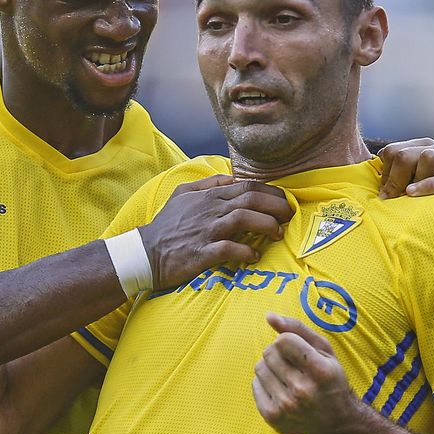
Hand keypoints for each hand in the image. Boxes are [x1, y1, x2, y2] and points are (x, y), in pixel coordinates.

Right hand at [138, 175, 293, 288]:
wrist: (144, 253)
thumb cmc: (167, 225)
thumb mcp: (183, 195)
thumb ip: (208, 184)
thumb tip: (232, 177)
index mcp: (208, 195)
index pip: (248, 186)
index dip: (272, 192)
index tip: (285, 201)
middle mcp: (210, 209)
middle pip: (251, 199)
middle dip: (276, 206)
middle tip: (289, 216)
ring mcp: (206, 230)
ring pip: (244, 219)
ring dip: (267, 226)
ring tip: (278, 234)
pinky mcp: (202, 252)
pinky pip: (229, 249)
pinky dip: (246, 252)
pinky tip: (255, 256)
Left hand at [253, 314, 360, 433]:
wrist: (337, 424)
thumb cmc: (331, 381)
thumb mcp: (325, 351)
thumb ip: (298, 329)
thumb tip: (269, 316)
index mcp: (320, 371)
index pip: (283, 340)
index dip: (288, 341)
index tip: (299, 351)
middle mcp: (303, 390)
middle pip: (269, 352)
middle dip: (279, 353)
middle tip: (294, 365)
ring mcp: (286, 405)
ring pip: (260, 367)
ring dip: (270, 367)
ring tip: (287, 376)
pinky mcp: (272, 416)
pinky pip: (255, 385)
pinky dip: (265, 382)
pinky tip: (281, 389)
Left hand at [377, 138, 433, 200]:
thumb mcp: (413, 184)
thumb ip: (396, 178)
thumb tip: (376, 186)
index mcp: (423, 147)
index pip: (392, 151)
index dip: (385, 173)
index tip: (386, 192)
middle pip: (405, 154)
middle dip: (394, 177)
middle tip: (391, 197)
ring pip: (426, 157)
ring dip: (414, 179)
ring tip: (409, 195)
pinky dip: (427, 186)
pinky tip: (413, 194)